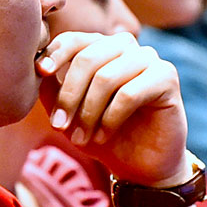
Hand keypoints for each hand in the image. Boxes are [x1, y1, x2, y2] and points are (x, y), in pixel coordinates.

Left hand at [38, 31, 188, 185]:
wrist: (140, 166)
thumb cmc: (101, 135)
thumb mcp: (69, 113)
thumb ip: (53, 89)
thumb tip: (39, 68)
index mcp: (101, 48)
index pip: (74, 40)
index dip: (55, 54)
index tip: (40, 73)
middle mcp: (126, 47)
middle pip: (88, 58)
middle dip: (69, 96)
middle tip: (59, 126)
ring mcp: (149, 59)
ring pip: (107, 77)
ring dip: (88, 112)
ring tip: (80, 139)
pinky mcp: (167, 77)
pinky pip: (129, 94)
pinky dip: (110, 118)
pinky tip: (102, 136)